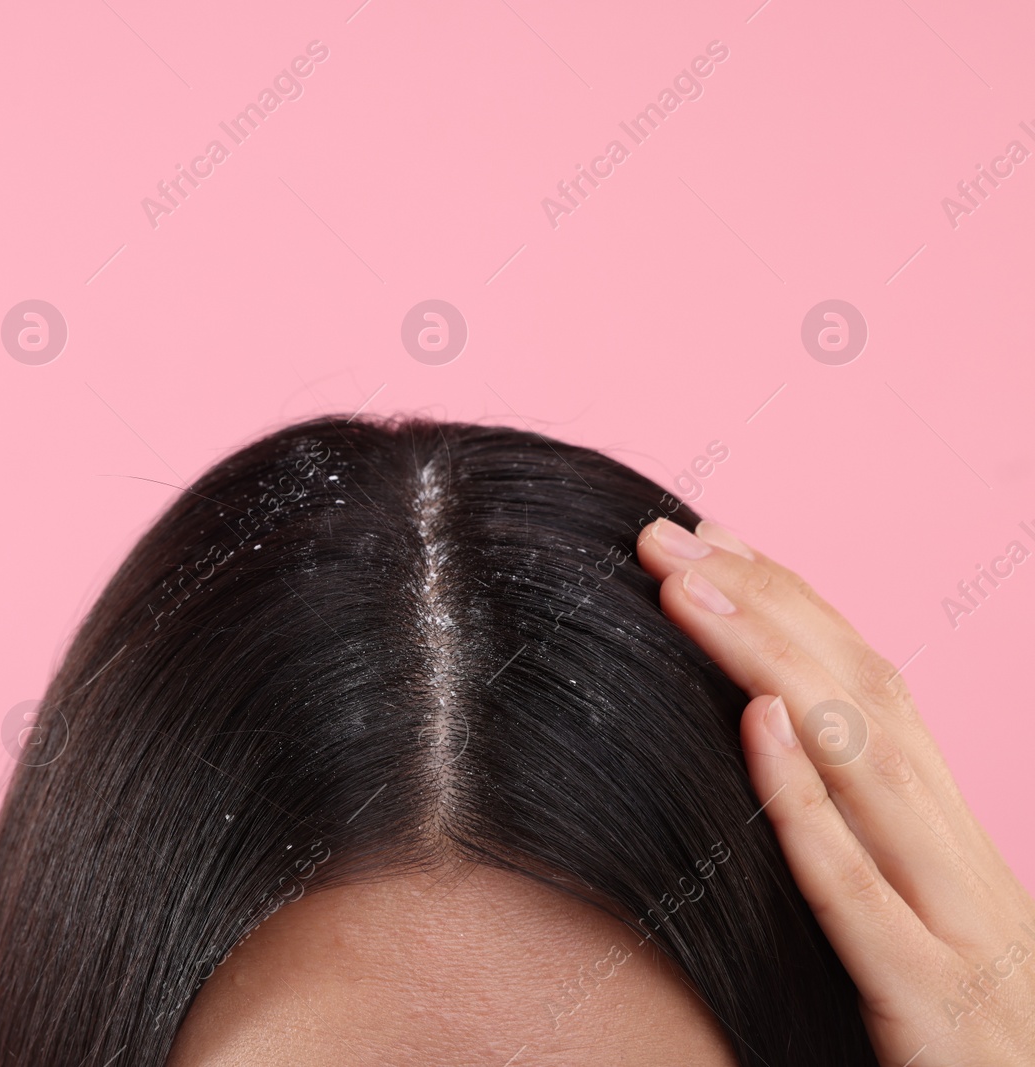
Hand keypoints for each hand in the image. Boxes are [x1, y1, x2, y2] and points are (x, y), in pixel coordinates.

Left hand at [637, 517, 1034, 1065]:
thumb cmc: (956, 1047)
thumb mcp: (909, 935)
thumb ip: (851, 850)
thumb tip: (759, 751)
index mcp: (948, 843)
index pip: (871, 689)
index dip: (790, 606)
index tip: (709, 544)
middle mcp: (960, 863)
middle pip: (868, 699)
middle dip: (765, 604)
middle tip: (666, 539)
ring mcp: (958, 930)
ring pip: (869, 764)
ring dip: (770, 665)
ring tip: (686, 592)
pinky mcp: (933, 1005)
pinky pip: (860, 893)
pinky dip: (809, 802)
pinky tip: (757, 729)